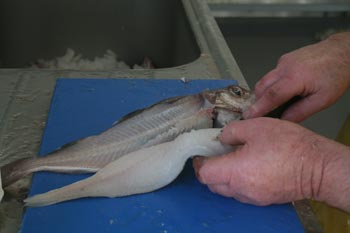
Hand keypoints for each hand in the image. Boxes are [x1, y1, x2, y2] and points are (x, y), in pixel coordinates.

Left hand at [193, 118, 349, 210]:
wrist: (318, 166)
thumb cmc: (288, 144)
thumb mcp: (256, 126)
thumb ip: (232, 131)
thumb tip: (221, 138)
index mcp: (236, 172)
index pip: (204, 174)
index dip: (199, 163)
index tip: (201, 153)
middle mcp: (241, 190)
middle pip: (213, 185)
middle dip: (209, 170)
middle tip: (215, 154)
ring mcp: (253, 197)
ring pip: (227, 191)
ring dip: (223, 177)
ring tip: (232, 159)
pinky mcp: (264, 200)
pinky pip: (242, 193)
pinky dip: (237, 182)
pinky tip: (247, 167)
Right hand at [244, 32, 349, 121]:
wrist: (343, 52)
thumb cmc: (336, 73)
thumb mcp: (323, 100)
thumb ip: (300, 112)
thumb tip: (283, 121)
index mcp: (296, 78)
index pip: (271, 96)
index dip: (258, 108)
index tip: (248, 116)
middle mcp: (286, 67)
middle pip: (261, 87)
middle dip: (258, 101)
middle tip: (260, 114)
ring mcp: (283, 61)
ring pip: (264, 80)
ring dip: (265, 93)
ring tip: (276, 103)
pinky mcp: (284, 59)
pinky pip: (272, 74)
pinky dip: (273, 84)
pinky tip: (285, 89)